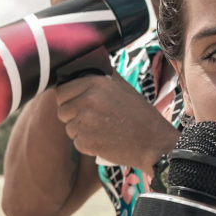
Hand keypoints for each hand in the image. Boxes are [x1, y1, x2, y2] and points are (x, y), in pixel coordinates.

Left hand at [54, 75, 179, 171]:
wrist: (154, 142)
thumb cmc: (140, 115)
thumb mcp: (122, 87)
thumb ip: (100, 78)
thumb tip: (79, 70)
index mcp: (95, 83)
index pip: (61, 90)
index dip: (69, 99)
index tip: (80, 104)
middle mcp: (88, 100)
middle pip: (62, 110)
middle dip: (73, 116)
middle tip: (93, 120)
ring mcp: (86, 122)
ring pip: (68, 127)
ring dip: (81, 131)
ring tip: (102, 130)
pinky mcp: (86, 142)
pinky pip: (77, 142)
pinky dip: (88, 144)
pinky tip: (105, 140)